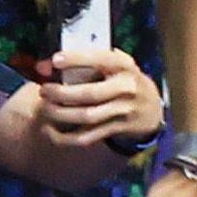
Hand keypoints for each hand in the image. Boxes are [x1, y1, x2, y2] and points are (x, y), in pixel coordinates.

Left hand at [36, 46, 164, 150]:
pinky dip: (67, 137)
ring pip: (87, 116)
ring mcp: (123, 111)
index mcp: (124, 66)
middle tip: (44, 90)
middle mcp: (126, 88)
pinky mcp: (118, 129)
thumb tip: (44, 65)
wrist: (152, 107)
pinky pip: (89, 136)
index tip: (55, 60)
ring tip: (46, 108)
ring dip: (62, 114)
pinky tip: (53, 130)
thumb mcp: (114, 64)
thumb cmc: (125, 79)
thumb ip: (85, 61)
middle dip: (62, 93)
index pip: (100, 59)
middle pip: (90, 93)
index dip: (77, 59)